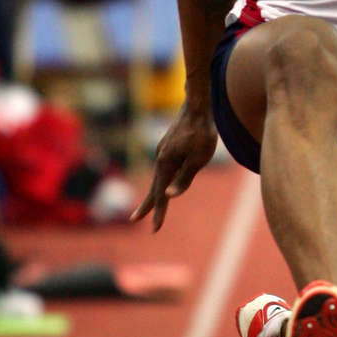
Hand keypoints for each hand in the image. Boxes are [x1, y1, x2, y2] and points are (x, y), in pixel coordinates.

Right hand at [130, 103, 217, 231]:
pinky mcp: (168, 147)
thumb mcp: (198, 159)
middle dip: (147, 206)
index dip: (159, 213)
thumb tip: (168, 196)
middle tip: (134, 219)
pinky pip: (164, 168)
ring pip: (158, 177)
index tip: (155, 229)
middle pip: (154, 187)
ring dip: (154, 193)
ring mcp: (163, 152)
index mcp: (166, 164)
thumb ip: (184, 178)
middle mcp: (161, 158)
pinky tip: (165, 181)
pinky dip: (161, 180)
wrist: (198, 106)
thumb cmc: (202, 133)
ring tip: (148, 207)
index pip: (161, 194)